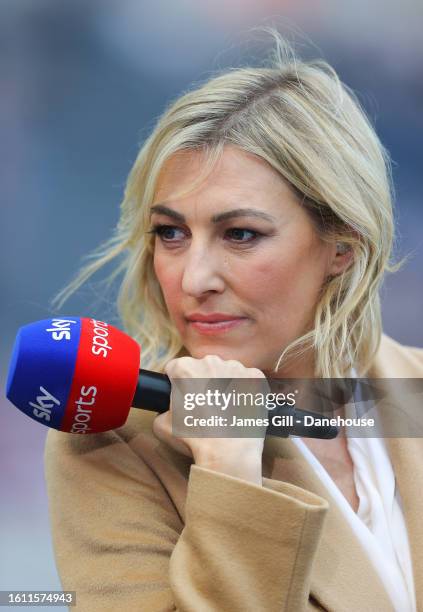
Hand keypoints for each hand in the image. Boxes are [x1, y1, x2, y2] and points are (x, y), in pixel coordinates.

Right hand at [153, 355, 267, 484]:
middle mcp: (210, 361)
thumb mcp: (162, 426)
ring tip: (224, 410)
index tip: (181, 396)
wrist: (229, 452)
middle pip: (202, 368)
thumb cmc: (195, 439)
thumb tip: (168, 408)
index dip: (176, 383)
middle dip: (200, 382)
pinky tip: (240, 407)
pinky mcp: (255, 377)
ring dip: (223, 384)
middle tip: (204, 407)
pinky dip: (244, 389)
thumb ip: (161, 409)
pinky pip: (247, 378)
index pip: (175, 368)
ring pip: (225, 371)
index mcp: (185, 368)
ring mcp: (236, 367)